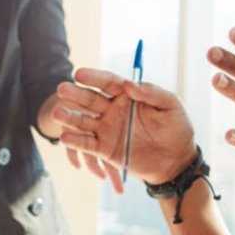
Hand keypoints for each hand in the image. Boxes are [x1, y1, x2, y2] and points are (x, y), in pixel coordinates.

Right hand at [52, 67, 196, 192]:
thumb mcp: (171, 105)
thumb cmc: (177, 129)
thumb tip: (128, 84)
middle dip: (75, 94)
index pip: (107, 82)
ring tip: (57, 113)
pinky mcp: (105, 149)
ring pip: (84, 121)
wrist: (177, 160)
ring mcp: (108, 129)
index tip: (79, 74)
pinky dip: (76, 141)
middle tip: (61, 89)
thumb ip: (151, 93)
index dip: (93, 77)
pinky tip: (65, 137)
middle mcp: (114, 110)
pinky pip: (88, 144)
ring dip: (69, 117)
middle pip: (90, 99)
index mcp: (128, 96)